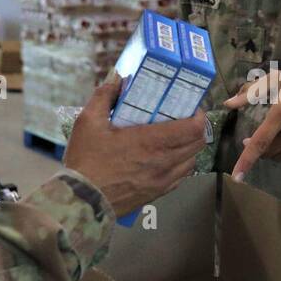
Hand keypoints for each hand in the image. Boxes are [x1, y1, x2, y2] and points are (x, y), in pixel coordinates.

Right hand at [63, 78, 205, 213]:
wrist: (81, 201)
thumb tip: (117, 79)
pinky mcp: (157, 194)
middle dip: (196, 128)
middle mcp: (164, 162)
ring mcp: (163, 181)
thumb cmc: (85, 161)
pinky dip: (180, 166)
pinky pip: (180, 178)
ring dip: (189, 148)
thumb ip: (104, 96)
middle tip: (183, 119)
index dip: (198, 116)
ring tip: (175, 139)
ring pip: (191, 161)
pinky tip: (166, 159)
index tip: (191, 108)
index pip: (194, 128)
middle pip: (198, 144)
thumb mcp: (88, 121)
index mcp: (151, 142)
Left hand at [225, 68, 280, 179]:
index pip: (260, 143)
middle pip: (268, 152)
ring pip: (280, 158)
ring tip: (278, 137)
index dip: (246, 161)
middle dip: (259, 148)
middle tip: (262, 135)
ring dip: (273, 152)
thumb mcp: (278, 80)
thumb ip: (252, 92)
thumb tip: (228, 104)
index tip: (236, 176)